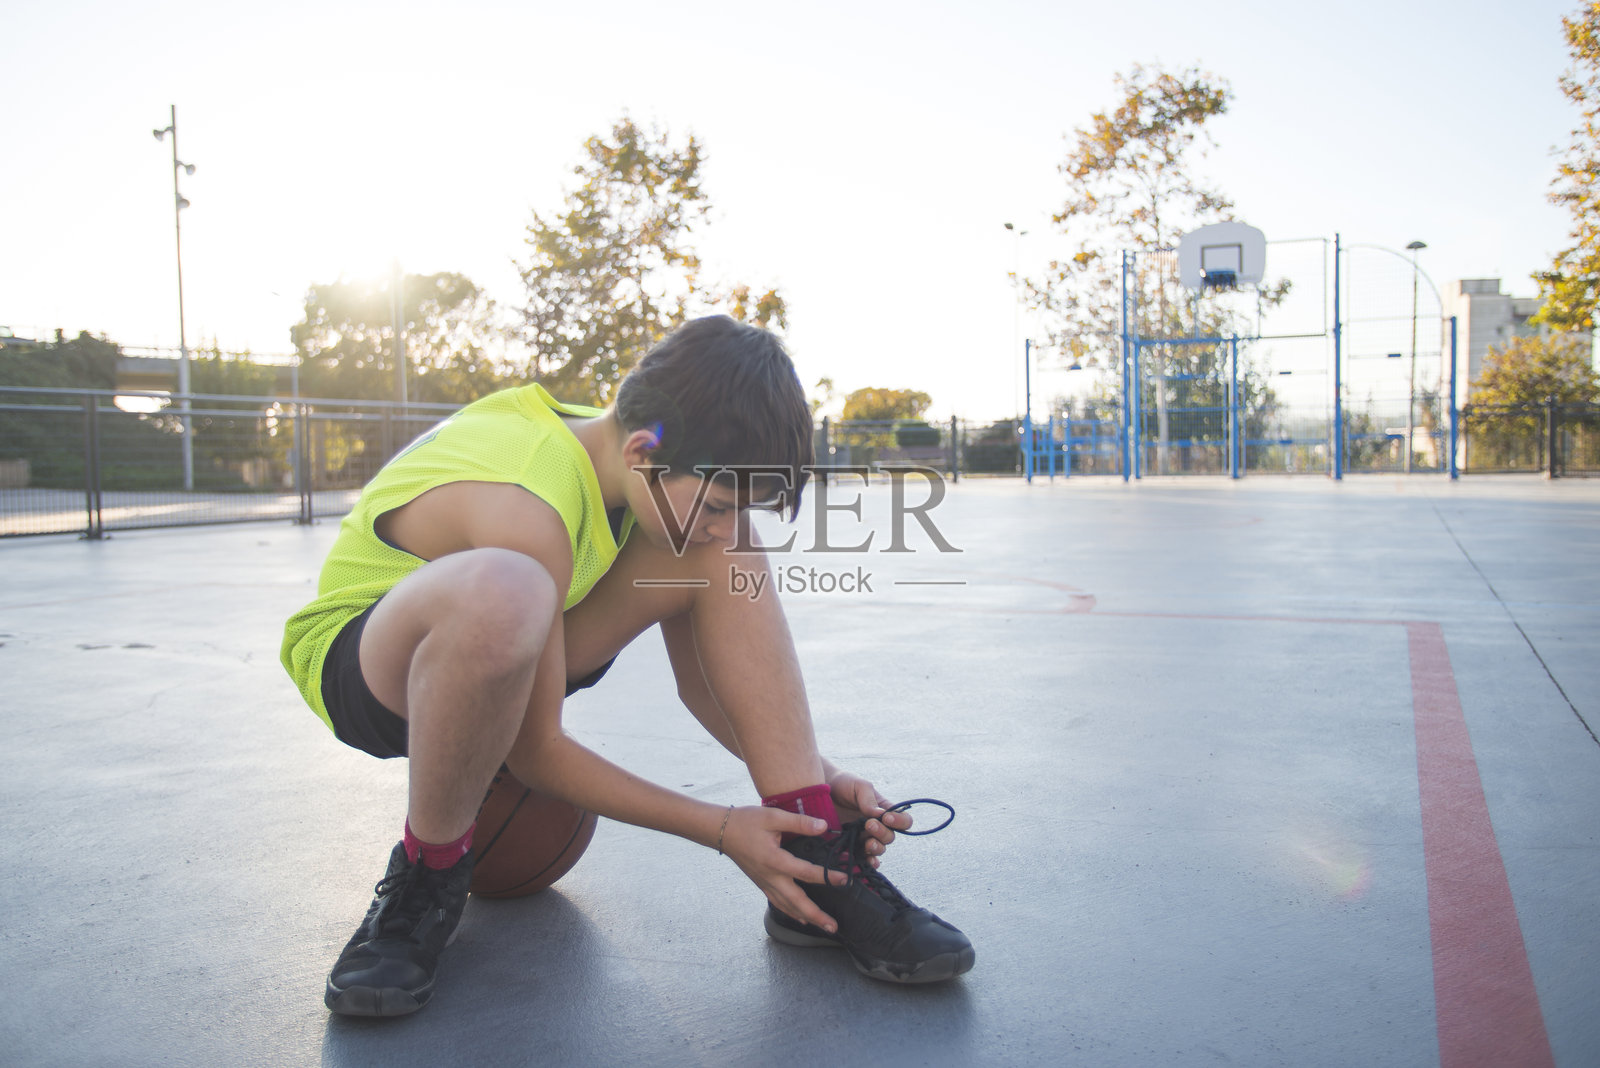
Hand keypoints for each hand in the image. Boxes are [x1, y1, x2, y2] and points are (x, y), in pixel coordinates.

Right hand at [718, 805, 846, 931]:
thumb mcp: (773, 817)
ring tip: (823, 926)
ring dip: (806, 918)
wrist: (722, 831)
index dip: (827, 877)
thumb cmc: (747, 822)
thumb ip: (799, 822)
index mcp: (775, 861)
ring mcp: (765, 883)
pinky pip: (778, 903)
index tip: (844, 880)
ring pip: (788, 906)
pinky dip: (792, 912)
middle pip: (797, 902)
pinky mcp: (761, 884)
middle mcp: (770, 877)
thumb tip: (823, 826)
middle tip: (833, 927)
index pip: (806, 873)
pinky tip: (801, 917)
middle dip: (816, 916)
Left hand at [826, 770, 911, 866]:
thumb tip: (881, 815)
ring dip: (876, 848)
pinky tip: (867, 862)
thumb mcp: (858, 787)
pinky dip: (867, 862)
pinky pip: (863, 858)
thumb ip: (869, 800)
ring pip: (879, 849)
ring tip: (867, 842)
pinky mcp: (851, 846)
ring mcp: (863, 837)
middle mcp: (877, 826)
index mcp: (883, 810)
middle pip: (890, 837)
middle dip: (882, 833)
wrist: (818, 791)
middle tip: (868, 824)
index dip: (900, 822)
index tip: (887, 818)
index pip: (903, 820)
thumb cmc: (843, 784)